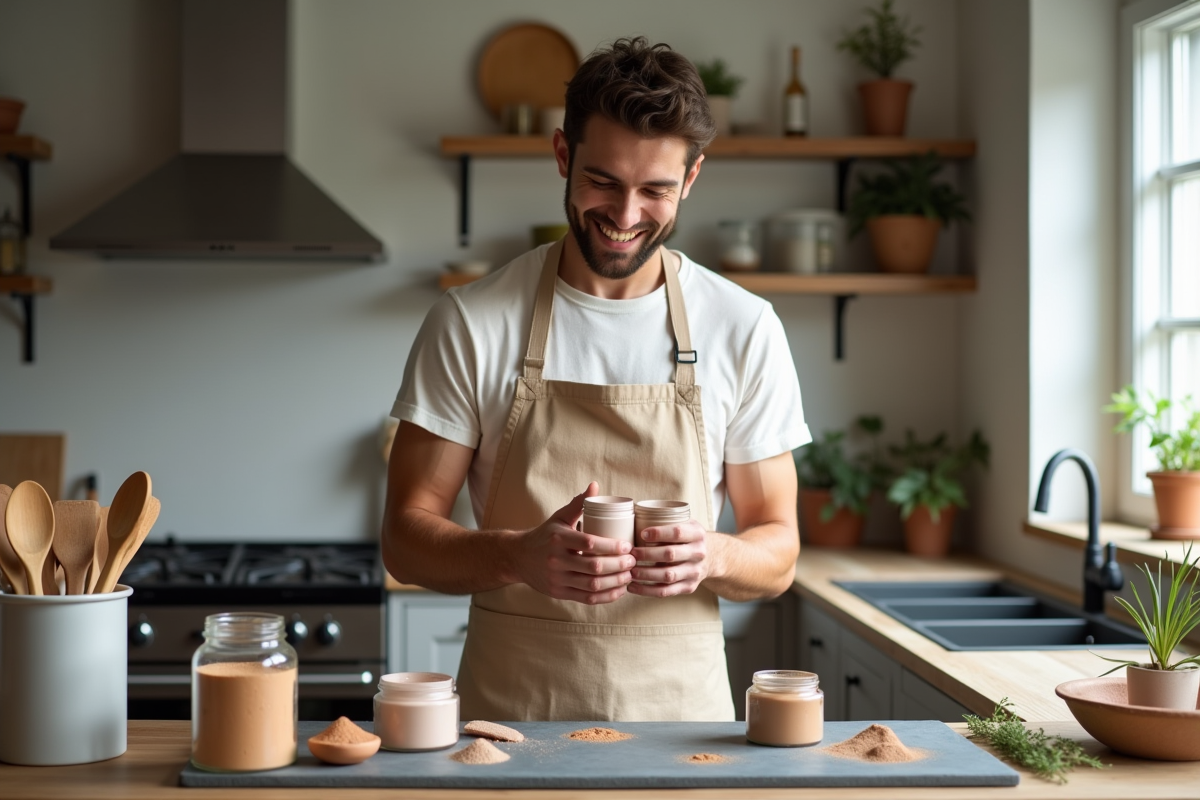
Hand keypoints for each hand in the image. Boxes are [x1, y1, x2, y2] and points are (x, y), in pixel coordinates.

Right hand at [514, 482, 635, 604]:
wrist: (519, 557)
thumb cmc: (545, 535)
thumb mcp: (559, 517)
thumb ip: (578, 503)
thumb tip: (595, 485)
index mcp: (559, 538)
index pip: (589, 543)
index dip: (612, 547)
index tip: (627, 546)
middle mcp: (556, 560)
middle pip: (593, 567)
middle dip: (618, 565)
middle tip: (633, 561)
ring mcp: (557, 579)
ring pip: (592, 585)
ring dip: (615, 582)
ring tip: (629, 575)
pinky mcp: (559, 593)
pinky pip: (587, 599)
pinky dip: (606, 596)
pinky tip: (618, 590)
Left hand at [627, 518, 709, 596]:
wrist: (711, 557)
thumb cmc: (688, 537)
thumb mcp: (686, 524)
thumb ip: (667, 522)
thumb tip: (634, 521)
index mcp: (697, 534)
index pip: (677, 532)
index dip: (658, 533)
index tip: (642, 534)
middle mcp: (698, 553)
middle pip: (670, 554)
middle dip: (647, 554)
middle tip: (631, 553)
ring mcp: (694, 572)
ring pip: (667, 575)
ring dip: (645, 574)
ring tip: (630, 571)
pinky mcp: (689, 587)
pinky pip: (666, 591)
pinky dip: (646, 590)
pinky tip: (632, 586)